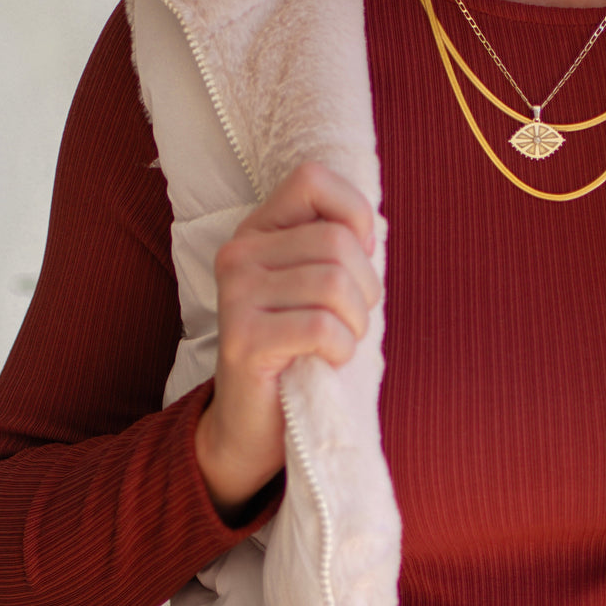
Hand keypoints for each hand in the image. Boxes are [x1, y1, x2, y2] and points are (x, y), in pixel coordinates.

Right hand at [195, 162, 380, 520]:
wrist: (252, 425)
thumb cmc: (299, 353)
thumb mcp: (315, 290)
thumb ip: (335, 251)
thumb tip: (370, 229)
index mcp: (258, 231)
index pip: (312, 179)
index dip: (354, 214)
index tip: (361, 258)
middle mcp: (238, 254)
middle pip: (335, 241)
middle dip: (366, 287)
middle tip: (355, 321)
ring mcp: (235, 295)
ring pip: (333, 283)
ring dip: (356, 323)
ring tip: (342, 343)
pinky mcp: (243, 339)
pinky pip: (321, 327)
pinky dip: (342, 349)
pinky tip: (328, 361)